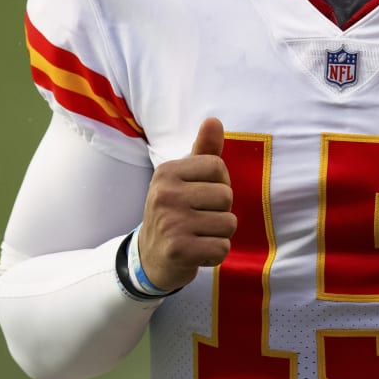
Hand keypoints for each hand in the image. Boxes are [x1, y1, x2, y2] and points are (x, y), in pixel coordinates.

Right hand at [136, 118, 236, 291]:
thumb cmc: (175, 213)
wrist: (150, 258)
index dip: (219, 183)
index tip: (200, 196)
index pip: (217, 166)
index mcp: (166, 172)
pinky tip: (197, 252)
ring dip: (219, 234)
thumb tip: (214, 120)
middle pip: (226, 196)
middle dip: (221, 211)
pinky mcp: (179, 250)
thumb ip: (204, 152)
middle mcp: (165, 194)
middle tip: (198, 219)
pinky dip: (215, 253)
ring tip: (198, 235)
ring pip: (229, 223)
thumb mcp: (184, 180)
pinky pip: (222, 248)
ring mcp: (171, 223)